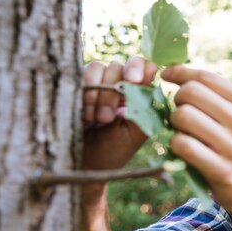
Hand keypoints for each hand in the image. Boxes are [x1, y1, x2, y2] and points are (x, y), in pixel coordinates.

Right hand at [82, 56, 156, 171]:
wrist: (82, 164)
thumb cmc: (113, 151)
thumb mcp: (136, 132)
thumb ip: (147, 107)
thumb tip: (154, 80)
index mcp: (139, 94)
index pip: (144, 67)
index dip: (139, 68)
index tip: (134, 80)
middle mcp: (119, 85)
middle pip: (120, 66)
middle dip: (113, 92)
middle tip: (107, 119)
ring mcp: (97, 83)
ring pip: (99, 67)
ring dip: (98, 93)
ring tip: (95, 119)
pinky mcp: (77, 85)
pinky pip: (81, 73)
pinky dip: (84, 91)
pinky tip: (84, 114)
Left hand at [162, 66, 231, 212]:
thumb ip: (219, 97)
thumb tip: (178, 73)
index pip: (205, 77)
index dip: (180, 73)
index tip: (167, 76)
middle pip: (191, 93)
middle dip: (176, 100)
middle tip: (179, 112)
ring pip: (183, 116)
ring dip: (173, 123)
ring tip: (181, 131)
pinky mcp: (222, 170)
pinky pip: (183, 145)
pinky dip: (174, 145)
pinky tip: (180, 148)